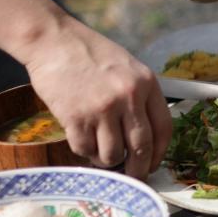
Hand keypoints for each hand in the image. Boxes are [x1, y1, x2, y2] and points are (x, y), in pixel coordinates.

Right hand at [20, 17, 172, 177]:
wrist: (53, 40)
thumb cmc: (89, 53)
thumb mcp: (127, 66)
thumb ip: (139, 96)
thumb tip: (145, 137)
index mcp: (146, 83)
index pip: (164, 129)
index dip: (160, 153)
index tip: (153, 164)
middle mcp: (127, 97)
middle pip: (141, 148)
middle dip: (138, 169)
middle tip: (132, 176)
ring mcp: (102, 108)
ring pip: (112, 155)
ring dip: (106, 160)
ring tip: (99, 151)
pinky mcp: (76, 117)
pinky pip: (85, 149)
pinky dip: (84, 151)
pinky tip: (81, 138)